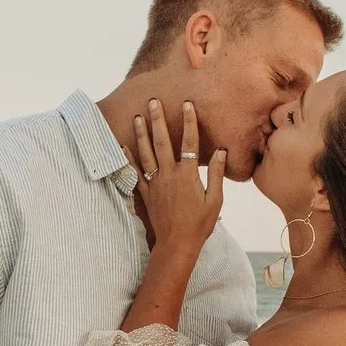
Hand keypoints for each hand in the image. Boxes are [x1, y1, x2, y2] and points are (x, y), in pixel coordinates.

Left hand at [131, 98, 225, 254]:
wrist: (177, 244)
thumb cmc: (199, 224)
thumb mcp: (215, 200)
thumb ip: (218, 174)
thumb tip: (222, 151)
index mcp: (188, 175)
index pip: (189, 142)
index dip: (189, 122)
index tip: (187, 104)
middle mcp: (169, 175)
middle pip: (162, 142)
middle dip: (158, 120)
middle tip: (153, 102)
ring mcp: (155, 183)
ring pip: (146, 153)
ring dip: (141, 134)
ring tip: (138, 117)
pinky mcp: (146, 193)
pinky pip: (135, 172)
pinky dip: (128, 158)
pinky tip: (123, 145)